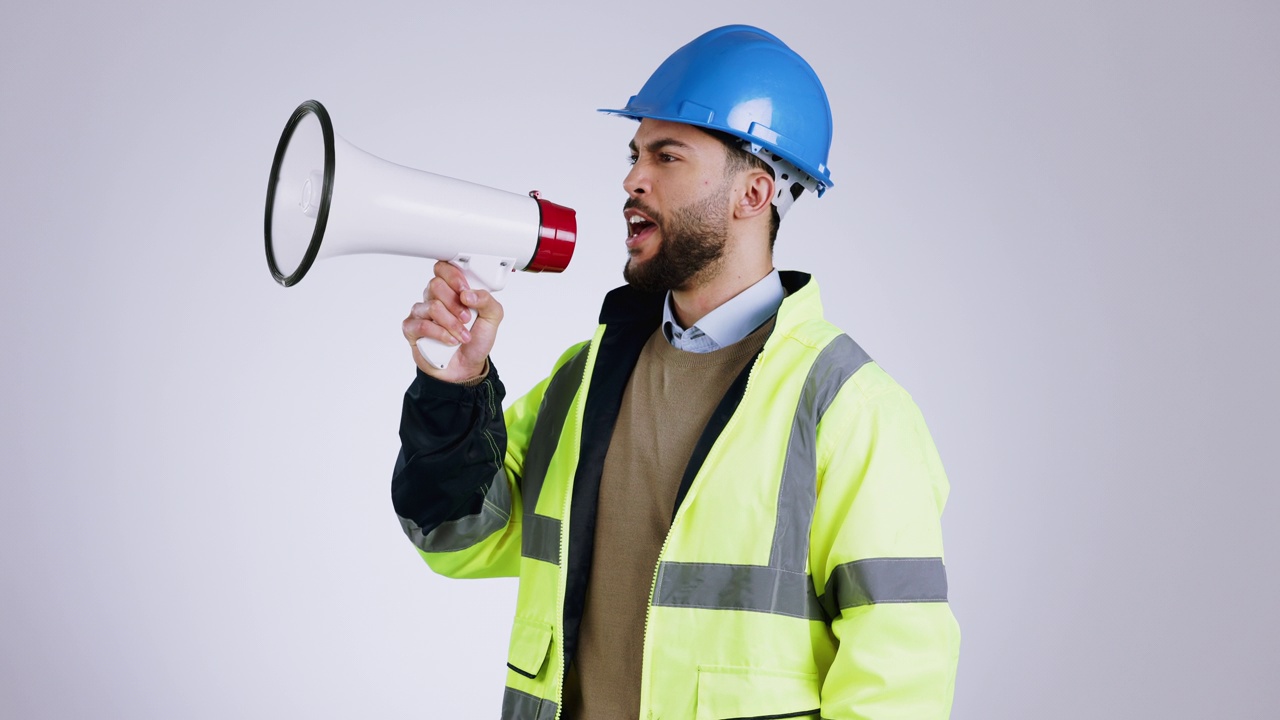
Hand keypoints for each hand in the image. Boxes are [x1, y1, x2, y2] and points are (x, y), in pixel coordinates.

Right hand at [402, 260, 503, 381]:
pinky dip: (440, 334)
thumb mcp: (492, 318)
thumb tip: (468, 294)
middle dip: (456, 304)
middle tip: (467, 318)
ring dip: (452, 323)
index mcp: (452, 290)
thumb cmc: (476, 339)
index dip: (453, 276)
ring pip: (432, 306)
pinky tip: (450, 341)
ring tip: (463, 336)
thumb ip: (487, 300)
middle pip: (435, 285)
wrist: (466, 367)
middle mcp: (434, 298)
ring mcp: (421, 313)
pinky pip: (422, 325)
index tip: (465, 291)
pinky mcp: (412, 329)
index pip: (443, 268)